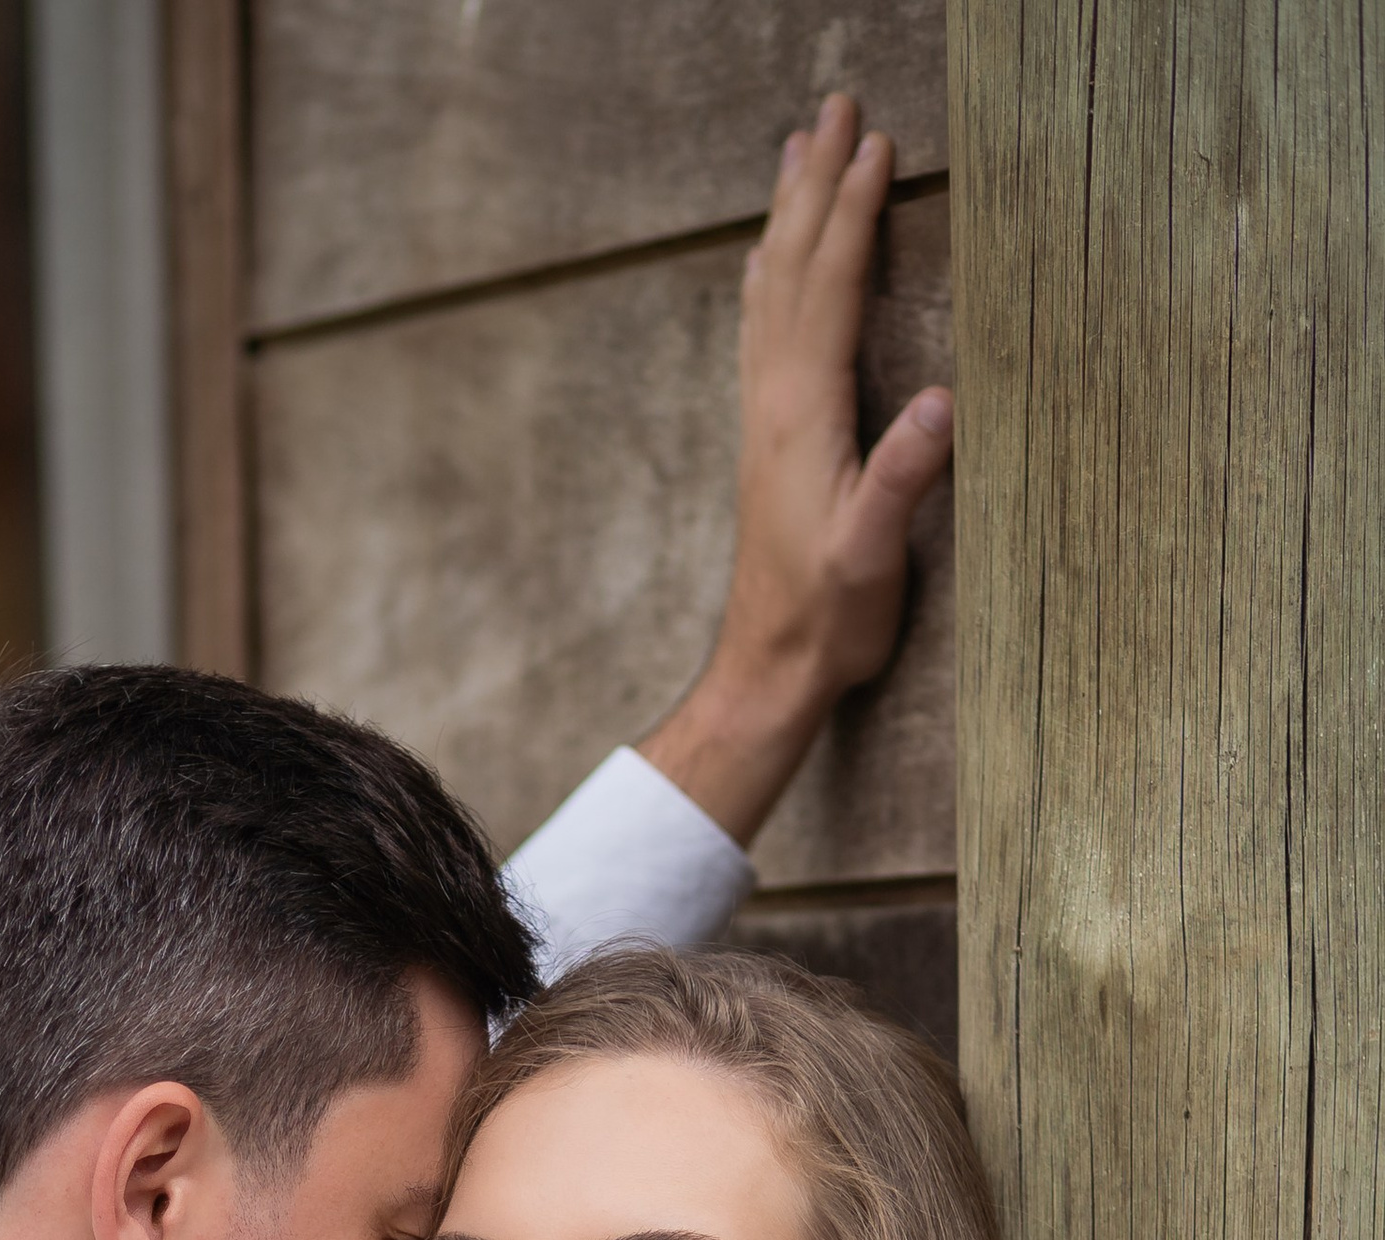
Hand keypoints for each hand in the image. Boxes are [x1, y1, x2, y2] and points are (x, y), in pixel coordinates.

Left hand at [639, 92, 953, 845]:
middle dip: (814, 183)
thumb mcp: (874, 553)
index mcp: (804, 413)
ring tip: (796, 150)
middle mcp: (773, 400)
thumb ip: (902, 478)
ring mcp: (764, 416)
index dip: (852, 211)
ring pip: (771, 288)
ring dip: (787, 215)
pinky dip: (769, 277)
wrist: (768, 668)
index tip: (873, 141)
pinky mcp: (765, 438)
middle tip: (832, 107)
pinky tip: (766, 260)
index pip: (828, 286)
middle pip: (792, 266)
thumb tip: (941, 402)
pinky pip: (762, 330)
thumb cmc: (827, 617)